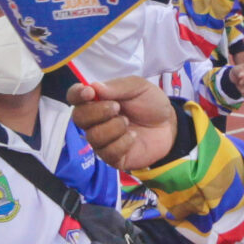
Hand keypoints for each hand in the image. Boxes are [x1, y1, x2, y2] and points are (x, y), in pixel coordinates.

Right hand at [67, 75, 181, 170]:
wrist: (169, 125)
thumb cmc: (150, 104)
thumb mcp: (138, 87)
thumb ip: (117, 86)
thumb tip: (93, 86)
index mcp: (97, 100)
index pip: (74, 97)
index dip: (76, 95)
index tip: (90, 93)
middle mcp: (95, 121)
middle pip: (78, 118)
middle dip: (98, 112)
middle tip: (117, 108)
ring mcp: (102, 140)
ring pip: (93, 136)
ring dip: (113, 128)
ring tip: (128, 123)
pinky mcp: (112, 157)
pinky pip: (108, 152)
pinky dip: (123, 143)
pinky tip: (133, 137)